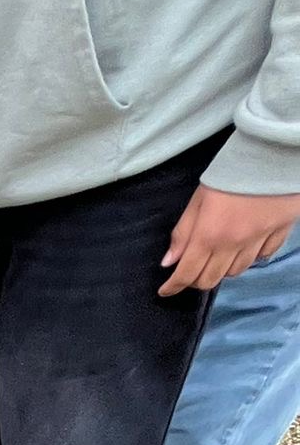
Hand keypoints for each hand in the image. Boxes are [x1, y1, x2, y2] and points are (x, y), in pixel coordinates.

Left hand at [160, 186, 299, 295]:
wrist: (272, 153)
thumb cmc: (231, 172)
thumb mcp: (199, 198)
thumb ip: (183, 232)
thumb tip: (169, 262)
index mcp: (209, 235)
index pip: (187, 273)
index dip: (173, 286)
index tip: (165, 290)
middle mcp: (233, 244)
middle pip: (210, 279)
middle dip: (195, 281)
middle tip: (189, 272)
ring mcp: (258, 241)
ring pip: (235, 272)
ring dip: (221, 271)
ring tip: (216, 258)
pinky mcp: (279, 233)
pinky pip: (262, 258)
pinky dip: (250, 259)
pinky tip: (244, 250)